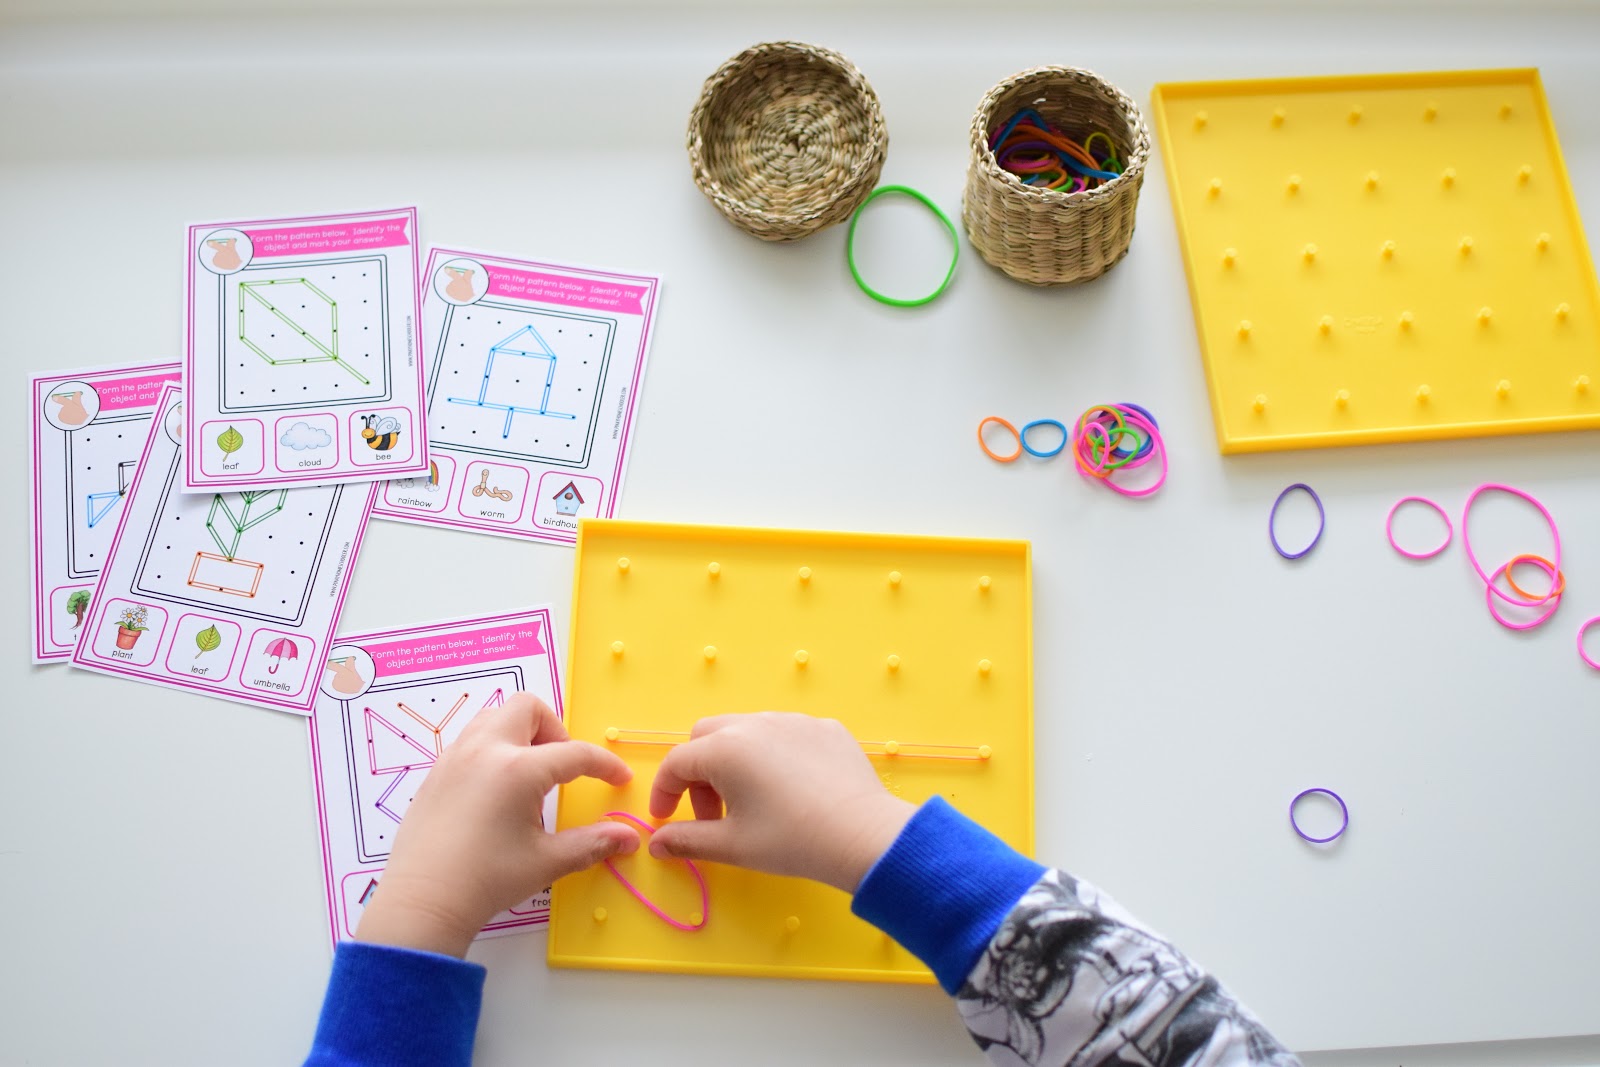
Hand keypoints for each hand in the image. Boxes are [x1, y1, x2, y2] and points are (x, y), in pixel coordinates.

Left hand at [356, 692, 638, 956]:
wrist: (422, 901)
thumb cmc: (486, 880)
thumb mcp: (546, 862)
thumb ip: (592, 843)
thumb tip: (629, 839)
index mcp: (518, 769)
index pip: (574, 754)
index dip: (604, 765)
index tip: (619, 780)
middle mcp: (485, 750)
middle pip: (527, 708)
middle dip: (554, 729)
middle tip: (561, 768)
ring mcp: (455, 757)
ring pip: (494, 717)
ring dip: (520, 733)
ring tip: (529, 775)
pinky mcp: (436, 772)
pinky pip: (471, 740)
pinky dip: (493, 749)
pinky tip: (496, 791)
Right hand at [648, 712, 913, 892]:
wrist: (863, 836)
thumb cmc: (792, 841)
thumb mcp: (733, 846)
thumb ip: (686, 841)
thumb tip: (655, 844)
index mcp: (725, 749)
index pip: (677, 763)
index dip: (664, 792)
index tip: (665, 819)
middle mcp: (756, 724)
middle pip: (708, 737)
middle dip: (698, 772)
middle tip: (711, 813)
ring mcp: (794, 721)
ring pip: (747, 731)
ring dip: (735, 762)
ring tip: (752, 803)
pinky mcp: (825, 728)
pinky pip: (786, 734)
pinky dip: (774, 757)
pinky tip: (792, 790)